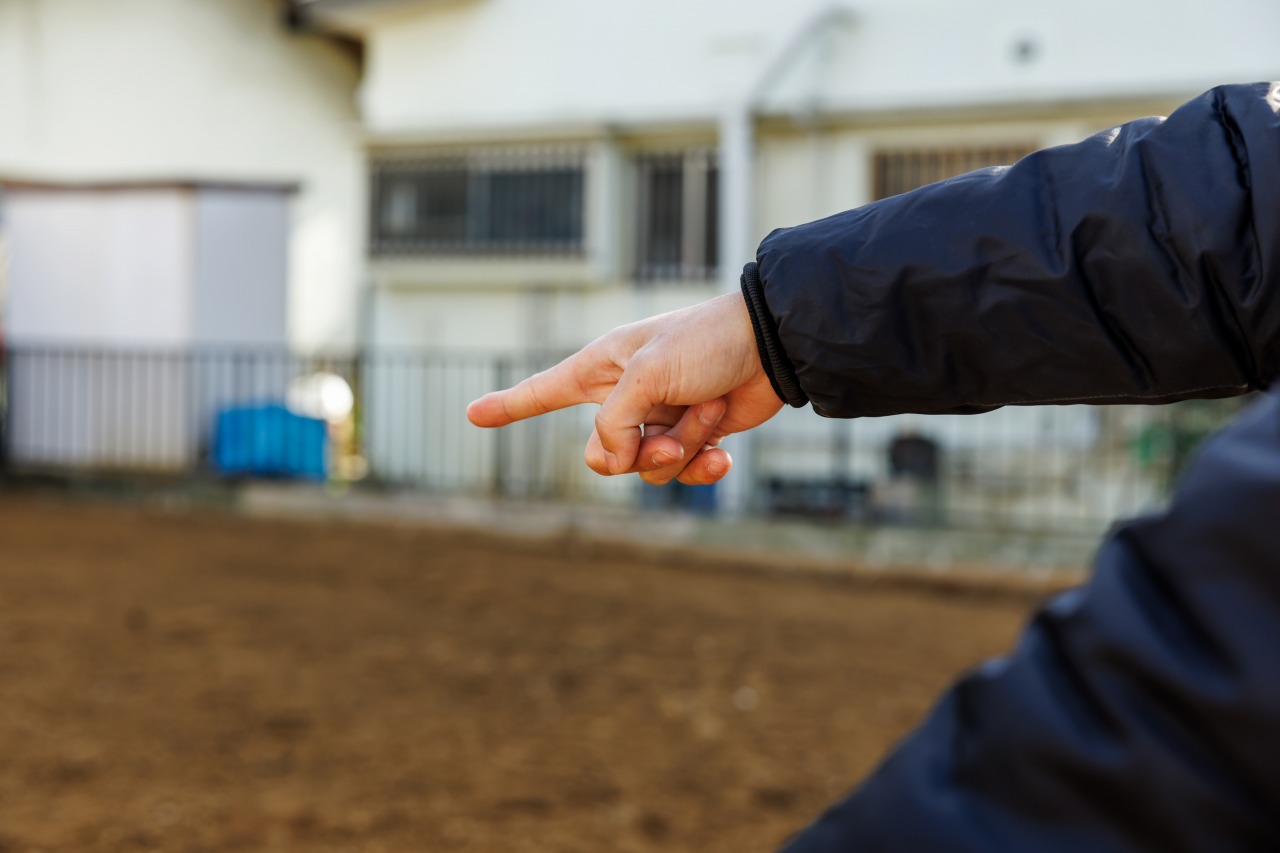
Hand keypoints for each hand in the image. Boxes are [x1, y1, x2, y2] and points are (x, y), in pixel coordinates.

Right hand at [466, 292, 784, 484]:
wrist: (773, 346)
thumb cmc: (708, 342)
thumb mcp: (648, 374)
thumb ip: (614, 422)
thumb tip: (614, 460)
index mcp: (603, 367)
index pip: (543, 391)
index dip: (508, 405)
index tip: (472, 414)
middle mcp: (625, 394)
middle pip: (599, 454)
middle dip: (636, 453)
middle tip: (670, 432)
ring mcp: (659, 418)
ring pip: (644, 467)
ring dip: (681, 450)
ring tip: (708, 420)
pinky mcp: (694, 434)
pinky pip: (681, 472)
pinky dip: (703, 467)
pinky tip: (724, 455)